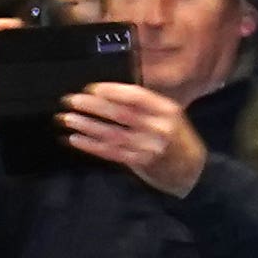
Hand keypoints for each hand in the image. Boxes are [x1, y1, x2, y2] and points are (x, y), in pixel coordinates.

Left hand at [59, 79, 205, 195]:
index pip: (136, 96)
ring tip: (66, 119)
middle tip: (69, 100)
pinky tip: (74, 139)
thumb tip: (109, 95)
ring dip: (86, 125)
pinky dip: (90, 145)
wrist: (191, 169)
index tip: (90, 88)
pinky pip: (110, 152)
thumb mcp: (169, 116)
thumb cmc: (175, 138)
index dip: (112, 90)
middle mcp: (159, 126)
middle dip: (92, 105)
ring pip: (112, 133)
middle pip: (120, 113)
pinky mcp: (139, 162)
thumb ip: (145, 108)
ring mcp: (149, 145)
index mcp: (167, 109)